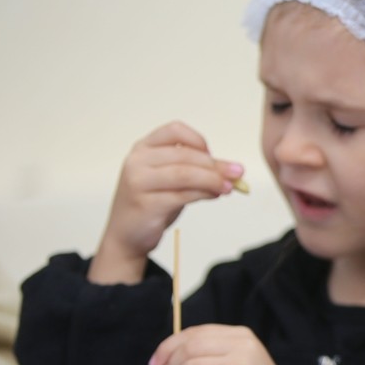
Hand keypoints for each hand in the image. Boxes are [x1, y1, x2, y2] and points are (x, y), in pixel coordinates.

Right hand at [89, 121, 245, 284]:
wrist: (127, 234)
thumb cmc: (153, 201)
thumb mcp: (172, 179)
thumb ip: (197, 170)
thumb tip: (234, 170)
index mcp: (143, 148)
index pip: (175, 131)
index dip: (198, 140)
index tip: (213, 155)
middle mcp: (138, 161)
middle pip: (185, 155)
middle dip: (215, 165)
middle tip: (237, 174)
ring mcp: (139, 182)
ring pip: (185, 174)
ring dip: (213, 179)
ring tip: (230, 187)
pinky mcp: (146, 204)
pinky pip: (183, 195)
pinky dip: (204, 194)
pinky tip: (215, 195)